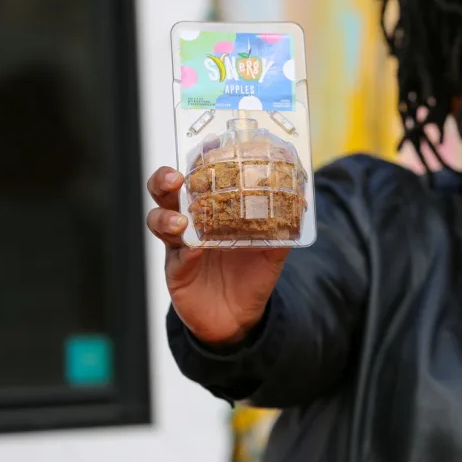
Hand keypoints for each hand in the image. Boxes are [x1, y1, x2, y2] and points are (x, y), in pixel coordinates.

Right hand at [147, 166, 289, 345]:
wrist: (239, 316)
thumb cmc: (250, 274)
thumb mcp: (272, 248)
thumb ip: (283, 226)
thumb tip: (302, 202)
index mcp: (210, 209)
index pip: (197, 176)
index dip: (197, 159)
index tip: (207, 144)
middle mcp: (190, 222)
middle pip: (165, 193)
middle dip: (164, 180)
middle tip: (174, 177)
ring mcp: (180, 246)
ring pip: (159, 221)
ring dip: (166, 216)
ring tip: (181, 220)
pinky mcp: (177, 271)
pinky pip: (176, 258)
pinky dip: (185, 252)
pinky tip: (195, 250)